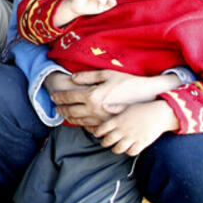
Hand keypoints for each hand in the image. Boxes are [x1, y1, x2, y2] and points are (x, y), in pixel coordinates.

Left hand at [49, 70, 178, 128]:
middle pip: (71, 111)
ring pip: (80, 121)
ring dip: (70, 118)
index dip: (59, 97)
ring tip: (65, 115)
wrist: (149, 97)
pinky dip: (84, 126)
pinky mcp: (110, 125)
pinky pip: (92, 128)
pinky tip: (82, 123)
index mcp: (92, 95)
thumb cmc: (128, 82)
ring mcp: (102, 119)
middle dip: (61, 109)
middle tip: (56, 108)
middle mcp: (94, 109)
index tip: (53, 96)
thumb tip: (72, 78)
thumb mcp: (107, 74)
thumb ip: (88, 76)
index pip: (69, 97)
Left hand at [93, 100, 177, 154]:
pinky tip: (129, 149)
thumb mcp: (127, 106)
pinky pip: (131, 152)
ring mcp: (132, 137)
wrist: (160, 114)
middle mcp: (123, 130)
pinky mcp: (142, 143)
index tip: (97, 134)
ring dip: (115, 149)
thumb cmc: (143, 109)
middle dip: (104, 143)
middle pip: (108, 141)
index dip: (97, 132)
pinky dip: (129, 152)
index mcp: (118, 120)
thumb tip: (104, 106)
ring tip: (116, 148)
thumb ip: (115, 108)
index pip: (102, 129)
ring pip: (118, 149)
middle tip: (105, 143)